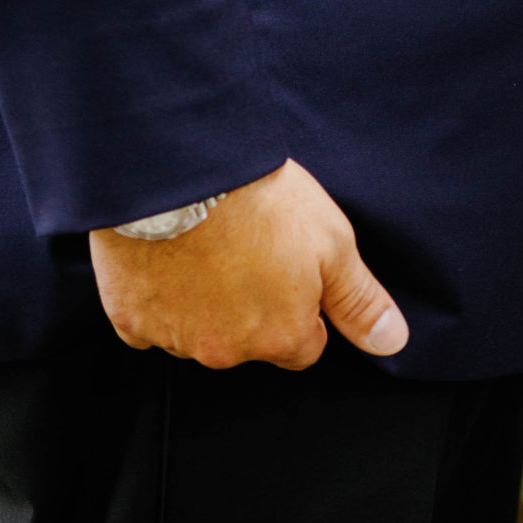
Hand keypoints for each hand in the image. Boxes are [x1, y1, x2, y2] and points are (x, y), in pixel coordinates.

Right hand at [88, 158, 408, 370]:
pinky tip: (167, 257)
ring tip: (207, 243)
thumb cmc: (258, 200)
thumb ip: (359, 300)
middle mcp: (228, 351)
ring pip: (197, 331)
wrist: (180, 171)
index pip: (304, 346)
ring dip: (203, 301)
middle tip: (247, 246)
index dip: (302, 307)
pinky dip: (156, 298)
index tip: (289, 269)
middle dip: (251, 306)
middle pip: (248, 340)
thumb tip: (391, 341)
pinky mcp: (130, 320)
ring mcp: (176, 338)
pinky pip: (147, 322)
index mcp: (280, 336)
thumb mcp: (332, 242)